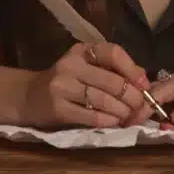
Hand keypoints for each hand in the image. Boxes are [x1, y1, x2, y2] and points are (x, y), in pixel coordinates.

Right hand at [20, 42, 151, 128]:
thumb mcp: (86, 68)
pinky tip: (114, 122)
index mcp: (82, 50)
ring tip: (128, 117)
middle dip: (133, 97)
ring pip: (104, 100)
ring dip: (122, 111)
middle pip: (112, 81)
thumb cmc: (66, 82)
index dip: (133, 70)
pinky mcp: (58, 108)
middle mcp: (71, 64)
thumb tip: (144, 78)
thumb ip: (112, 70)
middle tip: (140, 108)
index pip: (113, 53)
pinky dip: (108, 121)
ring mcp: (62, 86)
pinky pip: (92, 116)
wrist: (29, 97)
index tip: (144, 85)